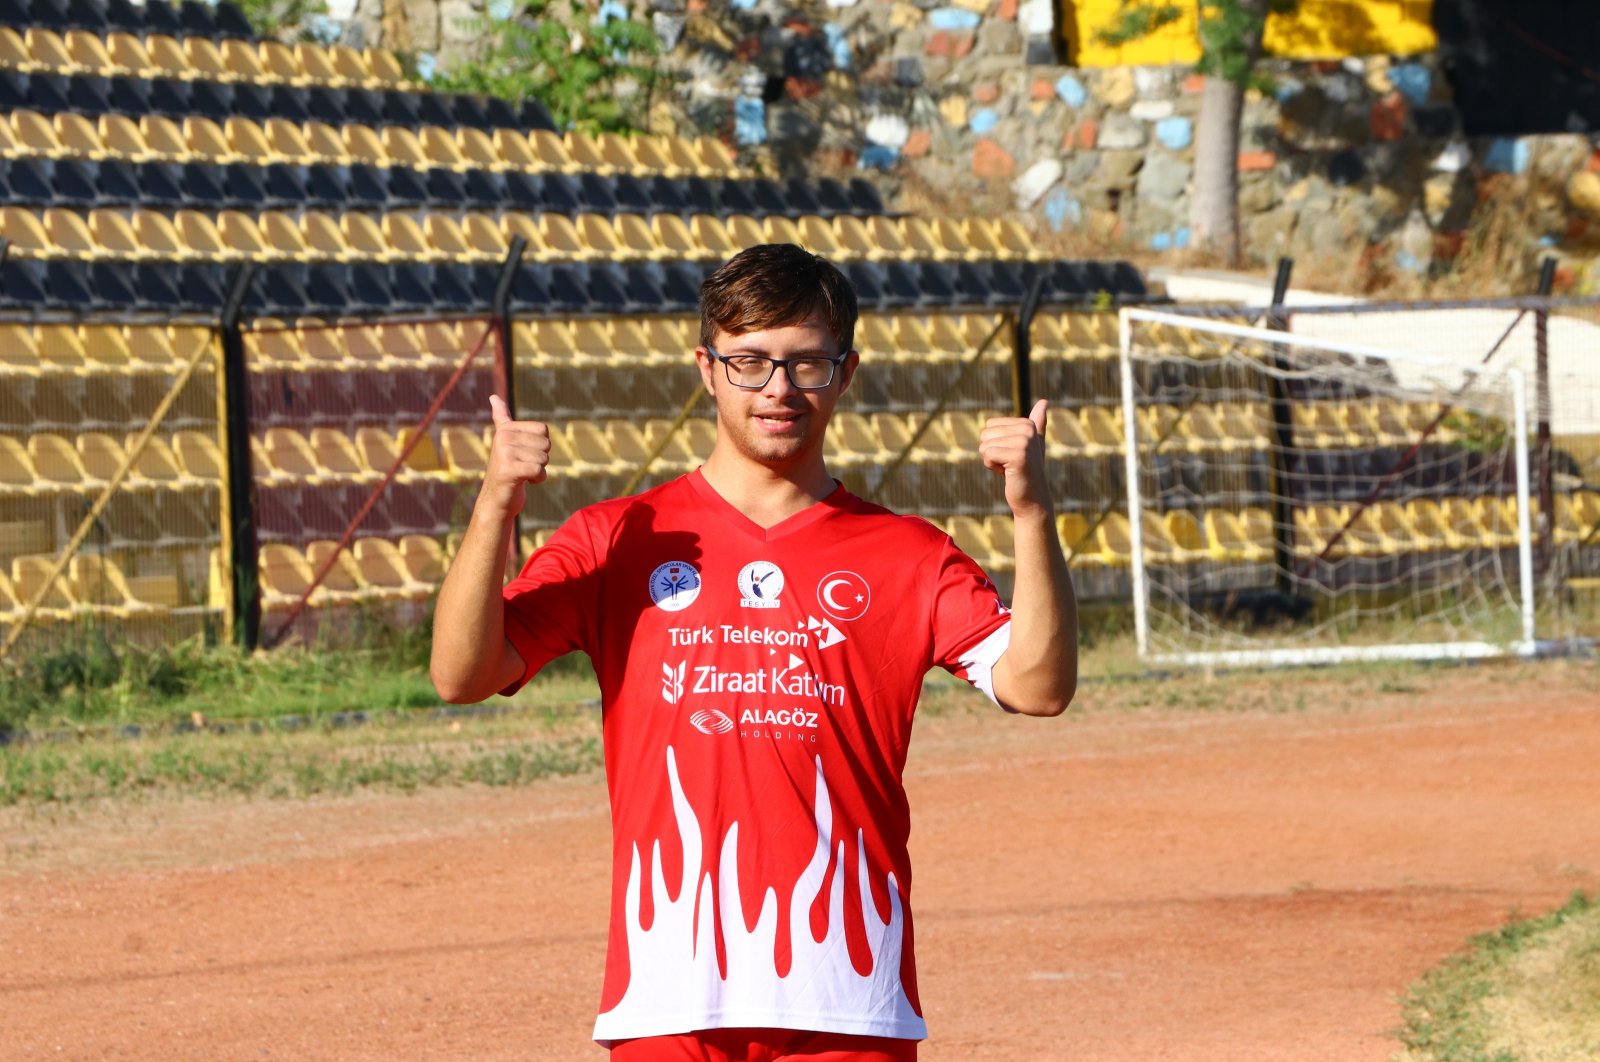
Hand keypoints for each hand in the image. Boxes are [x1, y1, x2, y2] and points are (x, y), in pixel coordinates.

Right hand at [484, 394, 550, 516]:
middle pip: (546, 444)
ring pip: (543, 459)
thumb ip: (501, 419)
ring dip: (538, 471)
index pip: (543, 430)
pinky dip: (538, 479)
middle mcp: (503, 438)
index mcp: (506, 429)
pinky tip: (524, 482)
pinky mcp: (509, 470)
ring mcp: (504, 453)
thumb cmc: (507, 470)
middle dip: (540, 459)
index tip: (524, 454)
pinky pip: (538, 470)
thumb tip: (493, 397)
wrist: (496, 500)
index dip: (541, 446)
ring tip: (522, 474)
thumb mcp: (505, 442)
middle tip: (523, 467)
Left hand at [979, 399, 1052, 517]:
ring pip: (984, 446)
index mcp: (1027, 424)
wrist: (1033, 500)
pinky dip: (993, 468)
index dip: (995, 444)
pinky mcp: (1018, 456)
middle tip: (1010, 464)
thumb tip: (1044, 401)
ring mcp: (1024, 442)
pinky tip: (1008, 474)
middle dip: (991, 453)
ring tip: (1010, 469)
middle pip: (985, 435)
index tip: (1011, 456)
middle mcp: (1028, 430)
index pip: (989, 426)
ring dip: (991, 461)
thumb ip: (1037, 424)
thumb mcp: (1032, 446)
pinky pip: (988, 455)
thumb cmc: (1027, 472)